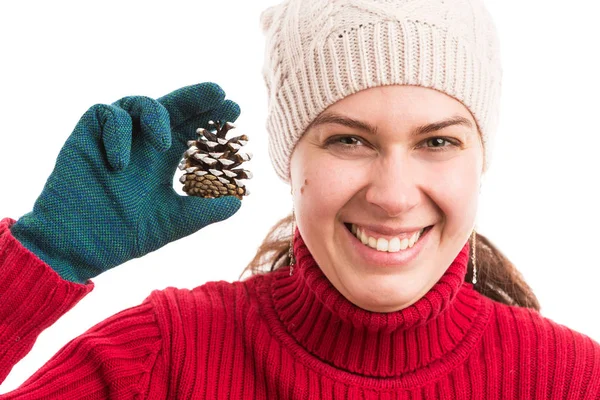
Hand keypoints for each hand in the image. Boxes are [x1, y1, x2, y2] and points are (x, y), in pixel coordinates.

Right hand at [11, 83, 240, 282]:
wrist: (79, 246)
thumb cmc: (124, 236)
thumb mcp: (174, 222)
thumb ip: (204, 211)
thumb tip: (238, 203)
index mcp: (161, 161)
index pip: (190, 131)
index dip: (210, 119)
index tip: (235, 110)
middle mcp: (141, 144)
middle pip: (171, 109)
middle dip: (195, 98)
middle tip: (218, 92)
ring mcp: (114, 137)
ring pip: (139, 103)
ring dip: (156, 116)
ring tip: (165, 144)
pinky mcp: (86, 134)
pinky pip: (106, 115)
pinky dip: (117, 132)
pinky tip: (120, 162)